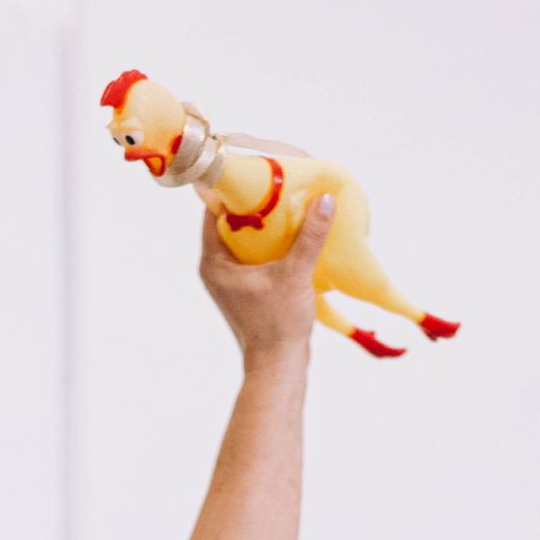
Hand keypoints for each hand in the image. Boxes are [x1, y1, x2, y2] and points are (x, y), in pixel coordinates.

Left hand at [198, 193, 334, 368]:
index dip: (233, 189)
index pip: (214, 210)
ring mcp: (229, 280)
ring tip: (285, 201)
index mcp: (214, 262)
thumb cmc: (278, 325)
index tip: (255, 171)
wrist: (278, 367)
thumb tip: (325, 199)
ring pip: (242, 239)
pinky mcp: (244, 290)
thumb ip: (309, 237)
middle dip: (252, 203)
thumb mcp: (295, 275)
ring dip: (262, 222)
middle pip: (229, 222)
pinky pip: (252, 254)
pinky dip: (268, 242)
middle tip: (275, 182)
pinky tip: (290, 231)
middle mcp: (215, 268)